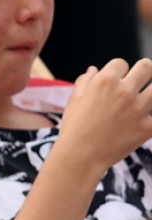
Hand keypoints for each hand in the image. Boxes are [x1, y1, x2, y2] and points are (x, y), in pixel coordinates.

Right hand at [57, 58, 151, 174]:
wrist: (80, 156)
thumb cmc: (74, 128)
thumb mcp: (74, 101)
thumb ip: (85, 81)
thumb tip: (94, 69)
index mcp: (105, 81)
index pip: (121, 63)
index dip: (118, 70)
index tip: (117, 79)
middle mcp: (124, 91)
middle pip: (146, 67)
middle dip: (142, 71)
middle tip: (139, 81)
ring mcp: (138, 109)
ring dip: (151, 91)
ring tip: (145, 97)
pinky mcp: (148, 127)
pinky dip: (151, 118)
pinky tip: (145, 119)